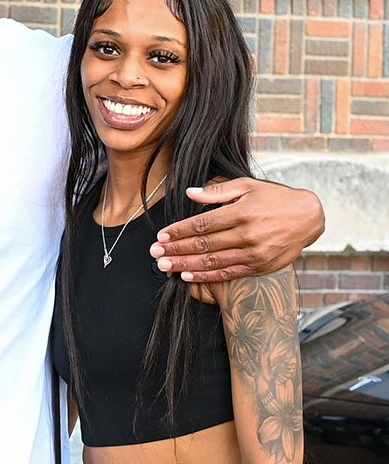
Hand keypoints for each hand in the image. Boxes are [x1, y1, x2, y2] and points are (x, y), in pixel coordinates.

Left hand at [152, 179, 323, 282]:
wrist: (309, 217)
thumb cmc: (275, 198)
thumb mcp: (248, 186)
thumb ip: (217, 191)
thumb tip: (188, 193)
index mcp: (242, 212)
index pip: (202, 224)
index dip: (179, 231)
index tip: (161, 236)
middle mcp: (247, 234)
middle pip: (203, 244)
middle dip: (175, 250)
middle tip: (155, 253)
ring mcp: (254, 253)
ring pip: (212, 261)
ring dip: (185, 265)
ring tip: (165, 266)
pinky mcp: (260, 266)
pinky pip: (227, 273)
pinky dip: (206, 277)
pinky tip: (187, 276)